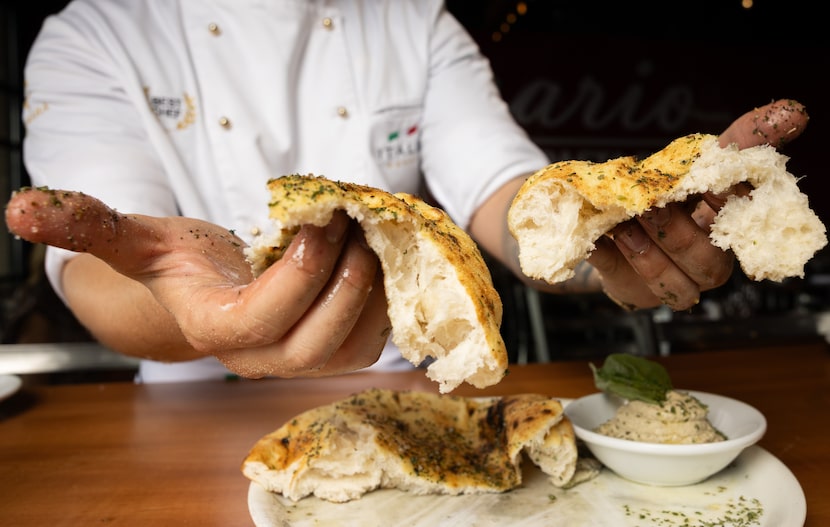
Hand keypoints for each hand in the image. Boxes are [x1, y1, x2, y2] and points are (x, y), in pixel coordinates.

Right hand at [4, 189, 390, 376]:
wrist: (211, 293)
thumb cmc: (178, 265)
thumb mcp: (136, 240)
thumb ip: (90, 226)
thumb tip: (20, 208)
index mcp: (216, 328)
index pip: (260, 321)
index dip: (294, 275)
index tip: (315, 221)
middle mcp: (261, 358)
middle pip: (315, 343)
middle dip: (344, 280)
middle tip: (354, 221)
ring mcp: (301, 361)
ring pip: (353, 345)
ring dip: (373, 287)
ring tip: (373, 230)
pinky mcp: (335, 351)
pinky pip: (373, 338)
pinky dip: (387, 296)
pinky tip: (380, 250)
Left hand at [588, 99, 808, 309]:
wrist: (613, 231)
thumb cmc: (666, 195)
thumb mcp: (694, 164)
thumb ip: (738, 140)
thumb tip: (792, 110)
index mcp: (729, 227)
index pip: (743, 218)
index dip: (728, 203)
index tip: (710, 185)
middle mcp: (710, 262)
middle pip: (707, 260)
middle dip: (677, 232)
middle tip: (649, 205)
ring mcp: (676, 282)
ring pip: (675, 283)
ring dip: (646, 252)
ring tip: (622, 224)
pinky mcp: (638, 292)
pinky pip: (629, 286)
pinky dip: (611, 259)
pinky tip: (600, 240)